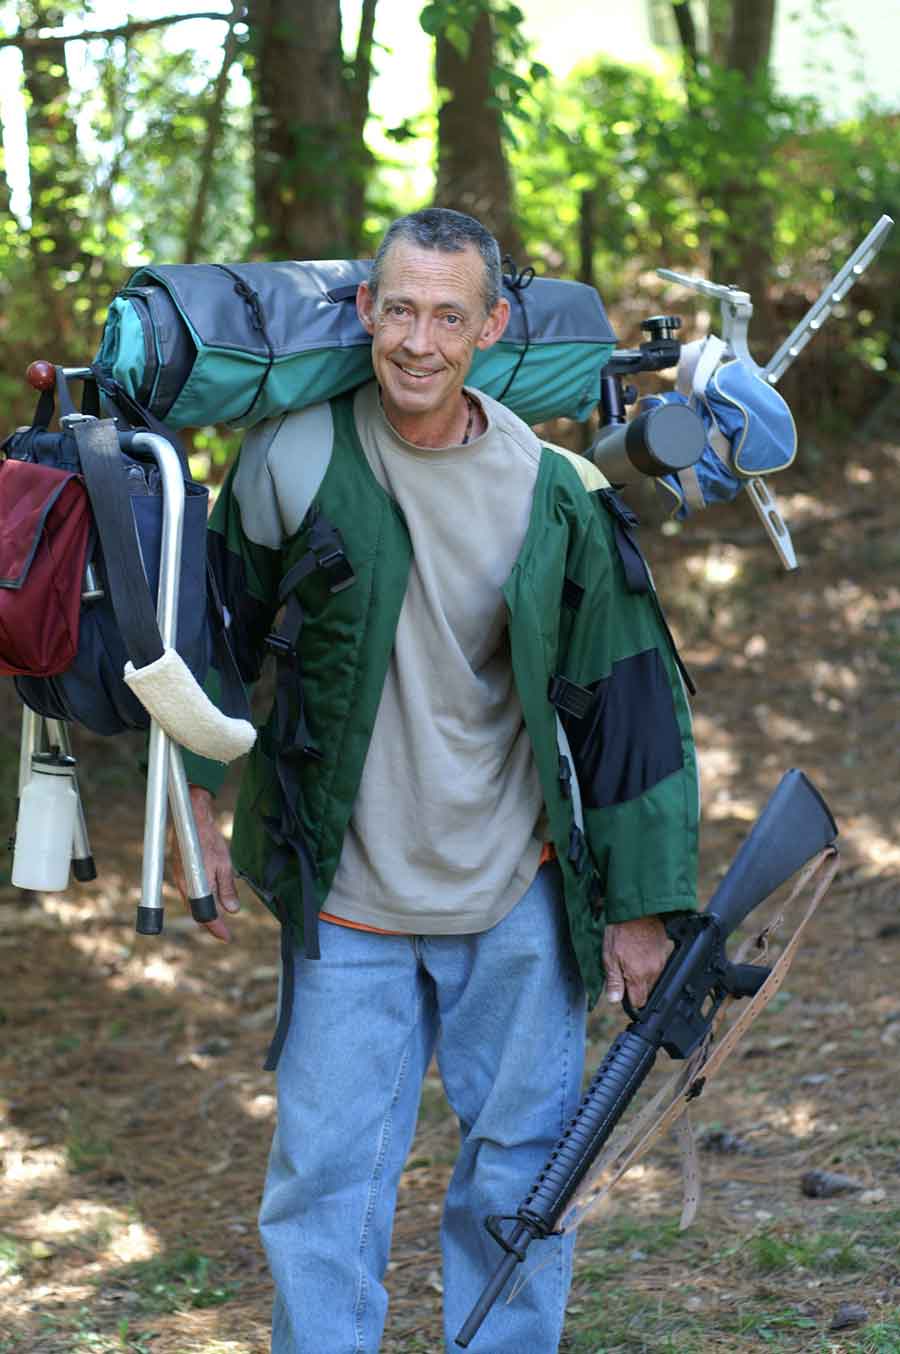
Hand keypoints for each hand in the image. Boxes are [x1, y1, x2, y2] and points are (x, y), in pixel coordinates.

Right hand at [168, 785, 240, 942]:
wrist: (191, 817)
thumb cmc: (209, 839)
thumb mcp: (224, 864)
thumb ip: (227, 888)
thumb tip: (232, 910)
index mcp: (194, 885)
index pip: (204, 914)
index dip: (216, 928)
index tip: (226, 937)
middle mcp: (183, 885)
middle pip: (197, 911)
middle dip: (210, 923)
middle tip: (224, 932)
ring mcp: (179, 879)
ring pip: (192, 902)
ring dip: (205, 911)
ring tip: (218, 920)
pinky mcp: (179, 872)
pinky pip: (189, 892)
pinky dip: (200, 899)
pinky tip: (209, 898)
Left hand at [603, 915, 672, 1008]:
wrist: (638, 909)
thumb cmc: (621, 931)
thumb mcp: (609, 956)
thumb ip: (613, 980)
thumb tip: (614, 999)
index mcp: (638, 976)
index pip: (639, 1002)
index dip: (629, 1000)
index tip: (623, 992)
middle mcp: (653, 972)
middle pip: (646, 991)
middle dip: (634, 986)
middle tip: (622, 969)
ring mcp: (661, 962)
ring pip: (652, 979)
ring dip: (642, 974)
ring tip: (630, 957)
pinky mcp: (665, 952)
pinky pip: (657, 966)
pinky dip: (648, 963)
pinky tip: (639, 951)